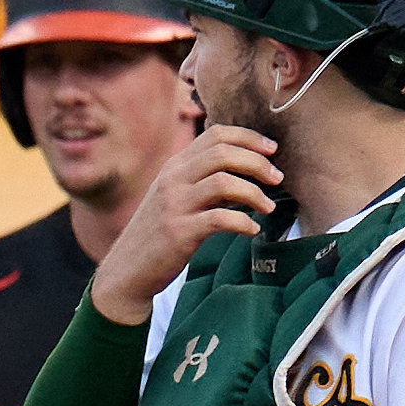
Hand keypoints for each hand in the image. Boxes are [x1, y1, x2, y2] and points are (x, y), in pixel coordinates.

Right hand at [92, 120, 283, 316]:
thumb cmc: (159, 232)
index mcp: (174, 167)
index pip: (216, 135)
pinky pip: (220, 219)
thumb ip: (204, 178)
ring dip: (255, 193)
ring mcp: (174, 205)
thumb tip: (248, 167)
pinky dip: (244, 223)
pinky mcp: (178, 232)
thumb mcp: (175, 196)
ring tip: (268, 207)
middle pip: (223, 153)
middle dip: (258, 163)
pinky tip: (252, 230)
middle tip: (277, 179)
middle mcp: (172, 180)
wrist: (127, 270)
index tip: (271, 150)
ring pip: (224, 182)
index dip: (249, 138)